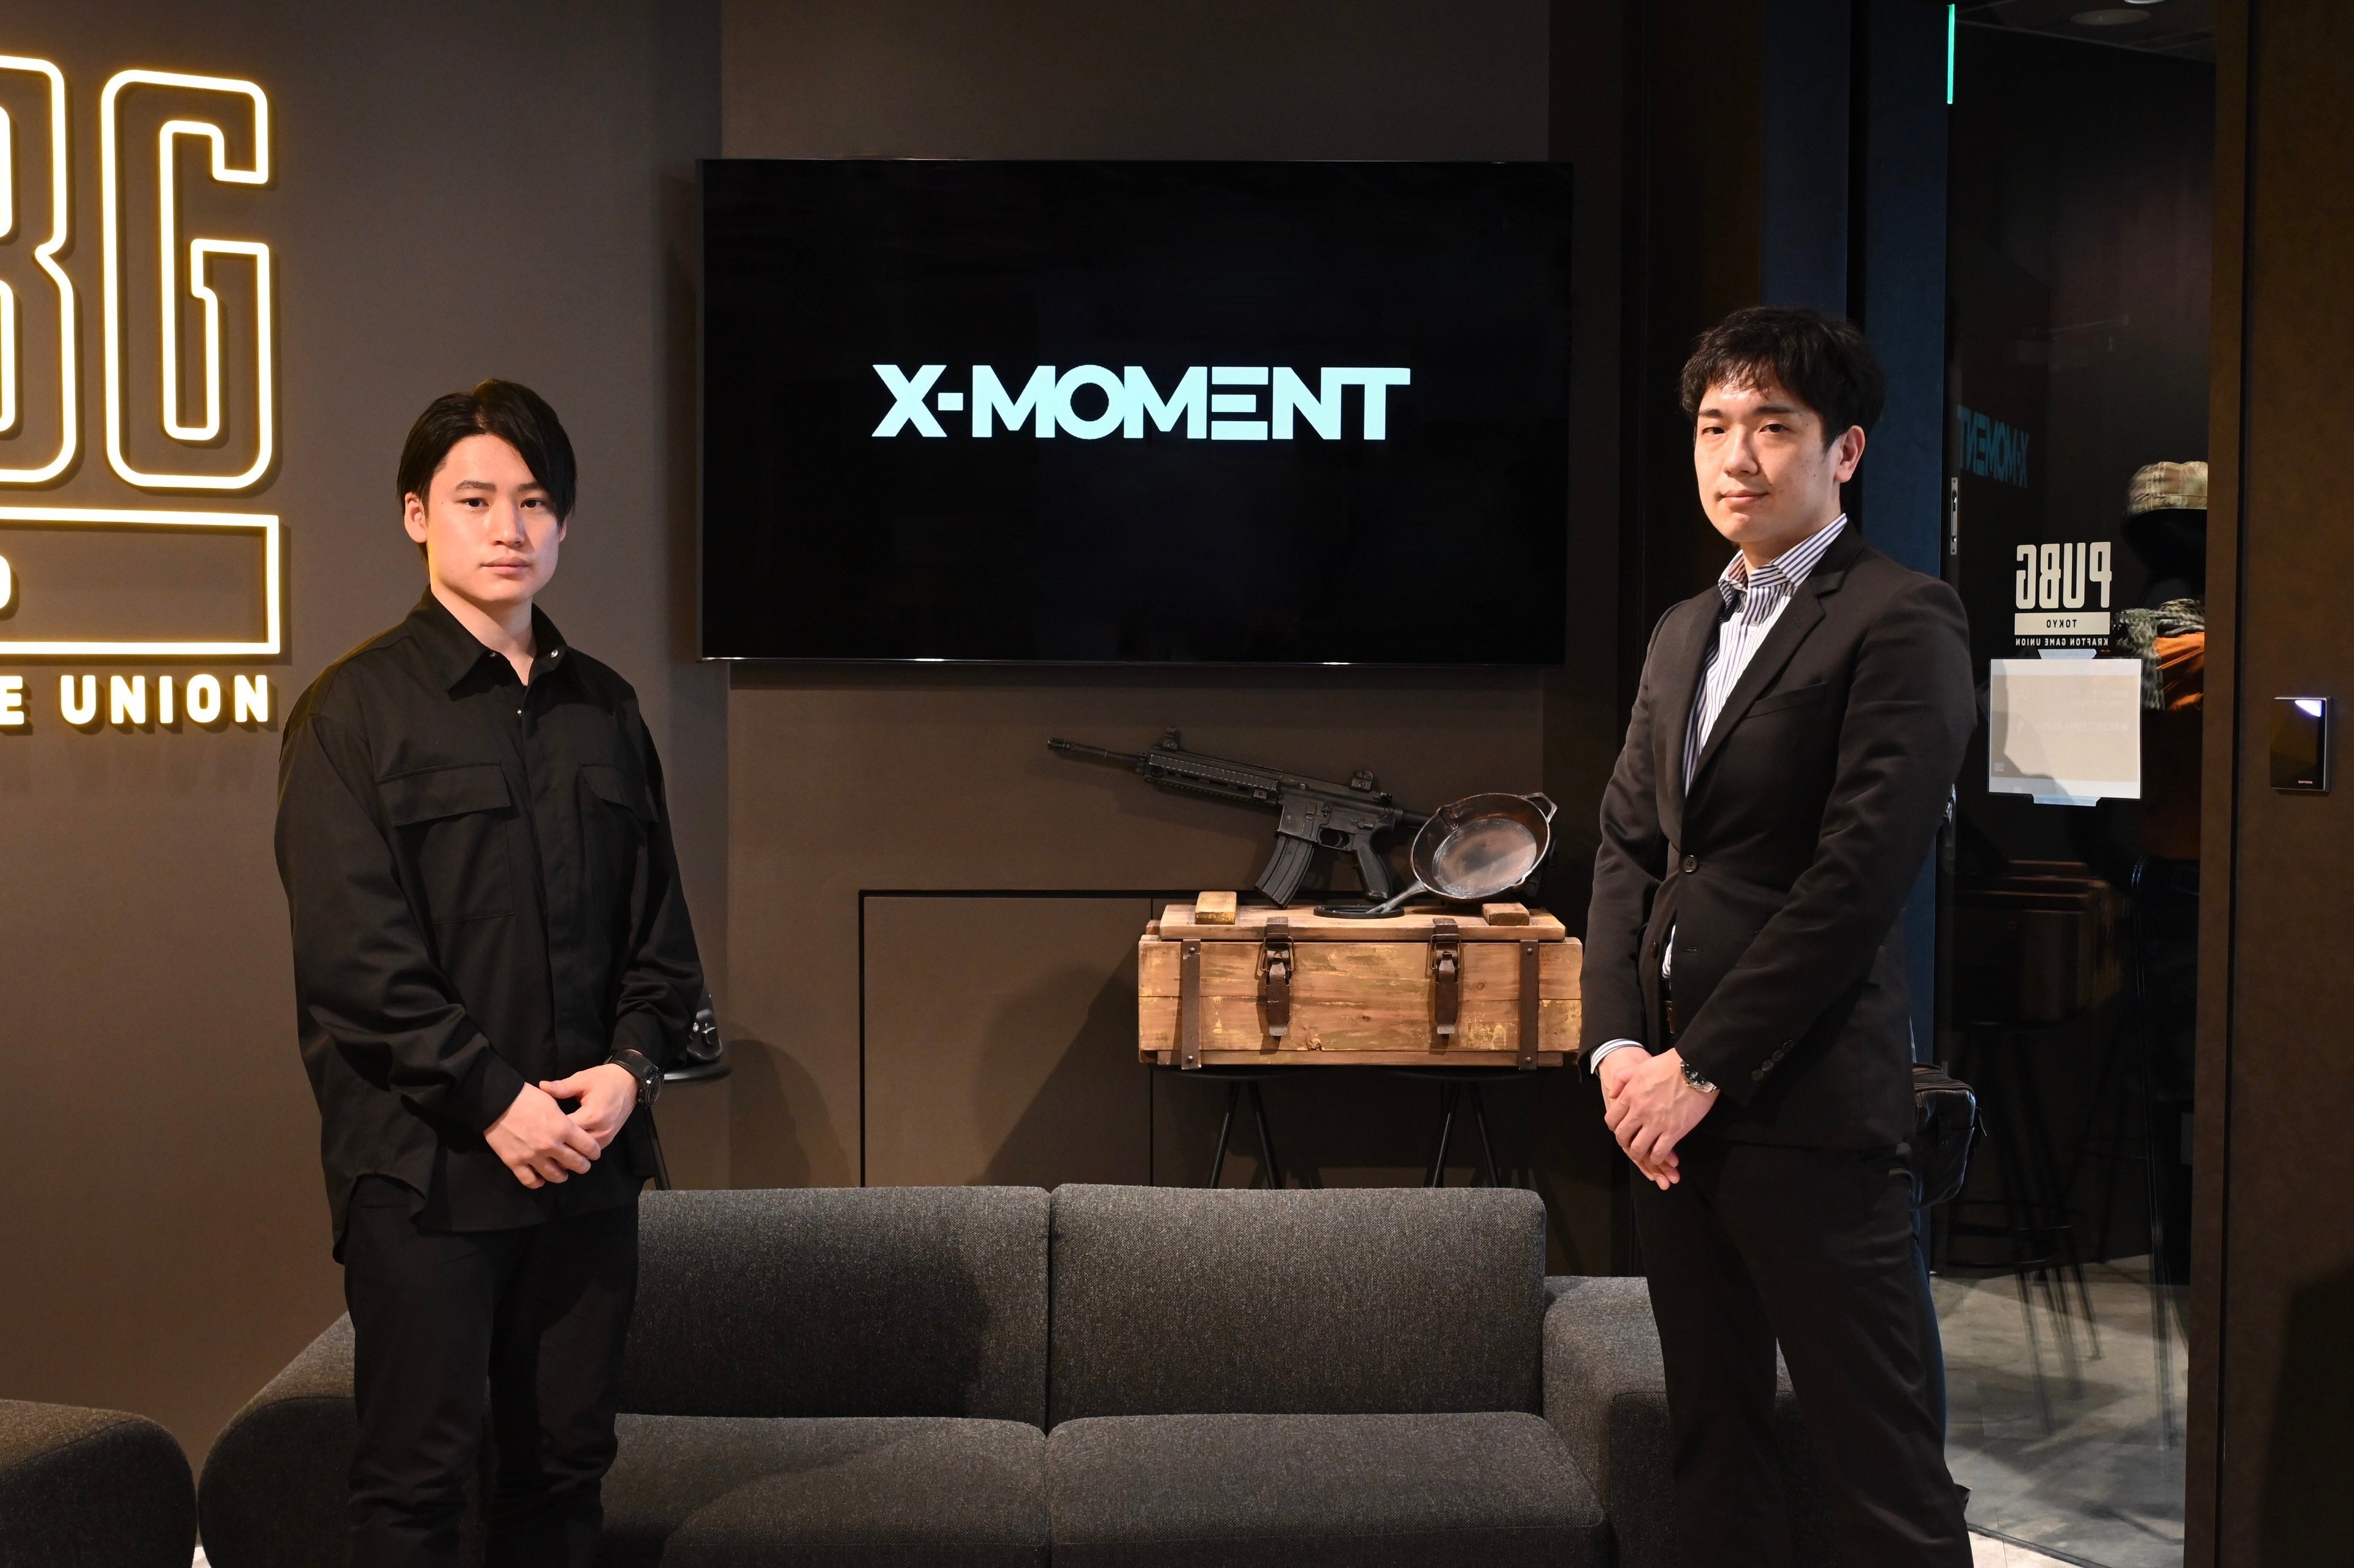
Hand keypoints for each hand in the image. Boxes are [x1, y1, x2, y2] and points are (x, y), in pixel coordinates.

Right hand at [486, 1084, 601, 1187]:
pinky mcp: (515, 1162)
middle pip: (575, 1163)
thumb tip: (573, 1128)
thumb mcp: (553, 1102)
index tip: (594, 1153)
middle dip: (582, 1166)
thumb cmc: (527, 1096)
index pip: (588, 1146)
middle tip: (582, 1165)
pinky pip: (529, 1180)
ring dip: (562, 1176)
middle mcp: (550, 1145)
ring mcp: (532, 1156)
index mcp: (563, 1128)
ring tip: (563, 1174)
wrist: (497, 1101)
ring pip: (554, 1176)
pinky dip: (537, 1182)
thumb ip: (564, 1120)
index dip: (594, 1151)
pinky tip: (540, 1179)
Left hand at [538, 1063, 639, 1152]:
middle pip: (574, 1147)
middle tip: (540, 1143)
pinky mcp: (609, 1139)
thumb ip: (562, 1087)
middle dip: (558, 1145)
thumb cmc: (606, 1079)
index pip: (566, 1131)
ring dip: (569, 1150)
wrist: (630, 1081)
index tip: (536, 1129)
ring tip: (552, 1147)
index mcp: (592, 1115)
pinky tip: (568, 1146)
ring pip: (583, 1153)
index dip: (550, 1131)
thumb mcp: (582, 1079)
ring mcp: (607, 1137)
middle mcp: (601, 1130)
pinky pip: (591, 1150)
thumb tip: (541, 1086)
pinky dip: (579, 1150)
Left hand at [1603, 1048, 1716, 1186]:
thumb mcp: (1640, 1066)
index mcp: (1630, 1095)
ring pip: (1638, 1148)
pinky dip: (1656, 1158)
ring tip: (1644, 1154)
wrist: (1695, 1068)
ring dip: (1638, 1154)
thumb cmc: (1669, 1065)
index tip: (1622, 1129)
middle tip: (1631, 1143)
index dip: (1615, 1127)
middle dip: (1624, 1142)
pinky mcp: (1673, 1131)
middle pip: (1622, 1136)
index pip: (1612, 1120)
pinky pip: (1659, 1153)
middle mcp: (1639, 1111)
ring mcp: (1656, 1123)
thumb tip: (1613, 1095)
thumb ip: (1622, 1079)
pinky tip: (1658, 1157)